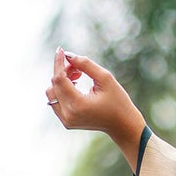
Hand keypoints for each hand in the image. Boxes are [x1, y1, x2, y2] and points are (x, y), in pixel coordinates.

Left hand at [45, 50, 146, 168]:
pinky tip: (76, 85)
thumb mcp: (105, 79)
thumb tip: (68, 55)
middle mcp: (68, 115)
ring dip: (62, 81)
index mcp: (78, 105)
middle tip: (78, 66)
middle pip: (54, 85)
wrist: (122, 125)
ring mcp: (66, 120)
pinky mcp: (66, 121)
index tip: (61, 50)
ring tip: (78, 76)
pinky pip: (55, 101)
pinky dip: (62, 90)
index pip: (59, 79)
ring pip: (52, 93)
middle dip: (63, 71)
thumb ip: (85, 64)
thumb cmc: (118, 101)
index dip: (59, 63)